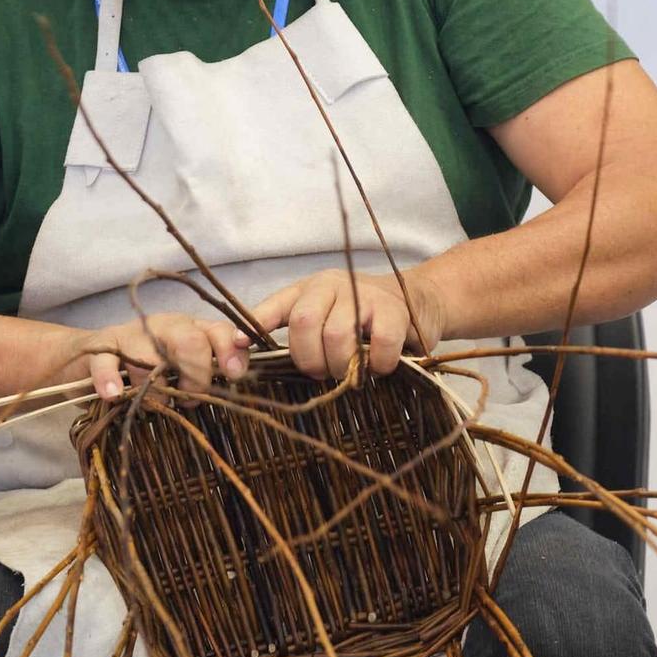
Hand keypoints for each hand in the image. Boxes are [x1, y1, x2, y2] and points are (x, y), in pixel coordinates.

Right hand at [77, 311, 251, 398]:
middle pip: (190, 341)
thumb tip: (236, 379)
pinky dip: (110, 379)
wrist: (90, 354)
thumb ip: (209, 371)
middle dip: (196, 375)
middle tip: (190, 397)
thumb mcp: (182, 368)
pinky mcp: (100, 347)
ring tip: (154, 404)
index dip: (231, 352)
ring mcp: (132, 334)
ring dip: (155, 389)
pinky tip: (114, 395)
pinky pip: (107, 361)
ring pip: (150, 357)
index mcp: (191, 329)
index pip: (219, 331)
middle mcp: (164, 326)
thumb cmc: (147, 366)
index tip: (234, 375)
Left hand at [252, 270, 445, 380]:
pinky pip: (377, 344)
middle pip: (304, 324)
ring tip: (351, 370)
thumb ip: (292, 331)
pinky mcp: (394, 310)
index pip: (275, 305)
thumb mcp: (325, 316)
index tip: (237, 346)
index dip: (254, 325)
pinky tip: (379, 366)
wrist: (420, 299)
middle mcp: (332, 285)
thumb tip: (239, 348)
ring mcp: (365, 295)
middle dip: (310, 359)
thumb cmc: (363, 317)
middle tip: (324, 371)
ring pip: (337, 335)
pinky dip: (376, 365)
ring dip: (341, 365)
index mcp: (309, 289)